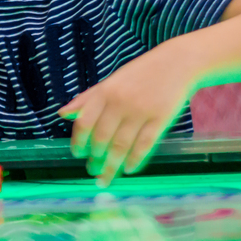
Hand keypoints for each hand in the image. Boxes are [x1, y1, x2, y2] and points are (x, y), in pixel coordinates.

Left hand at [61, 50, 191, 186]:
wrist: (177, 63)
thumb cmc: (140, 73)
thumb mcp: (110, 82)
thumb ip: (87, 99)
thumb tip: (63, 114)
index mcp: (105, 92)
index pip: (84, 121)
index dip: (78, 141)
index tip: (77, 154)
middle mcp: (120, 102)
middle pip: (102, 137)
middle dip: (95, 157)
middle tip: (92, 170)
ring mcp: (141, 111)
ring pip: (121, 145)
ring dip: (112, 165)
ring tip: (105, 177)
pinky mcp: (161, 119)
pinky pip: (144, 145)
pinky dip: (135, 160)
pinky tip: (129, 169)